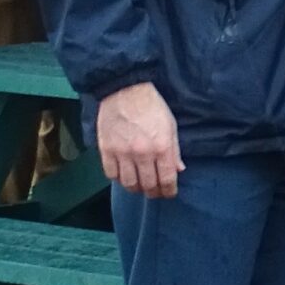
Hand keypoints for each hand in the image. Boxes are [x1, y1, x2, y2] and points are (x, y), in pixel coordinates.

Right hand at [97, 81, 182, 198]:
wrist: (126, 91)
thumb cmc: (151, 106)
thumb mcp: (171, 126)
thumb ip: (174, 150)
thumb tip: (178, 169)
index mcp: (162, 147)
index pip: (167, 179)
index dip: (169, 191)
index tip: (169, 193)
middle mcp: (142, 153)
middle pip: (147, 185)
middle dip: (153, 192)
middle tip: (154, 192)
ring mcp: (122, 152)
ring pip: (128, 183)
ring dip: (135, 188)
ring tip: (139, 186)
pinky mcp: (106, 149)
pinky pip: (111, 174)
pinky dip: (118, 178)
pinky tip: (124, 175)